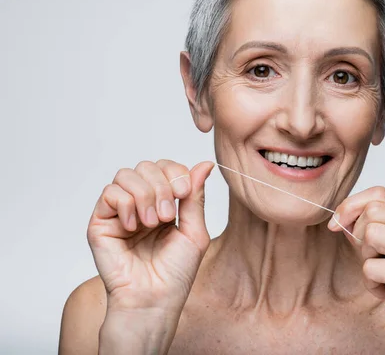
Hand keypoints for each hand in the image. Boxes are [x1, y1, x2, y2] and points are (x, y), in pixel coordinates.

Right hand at [87, 160, 213, 314]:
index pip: (166, 168)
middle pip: (146, 166)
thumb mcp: (194, 230)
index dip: (176, 173)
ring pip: (126, 175)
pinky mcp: (100, 222)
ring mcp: (120, 212)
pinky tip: (133, 226)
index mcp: (164, 203)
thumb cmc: (176, 272)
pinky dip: (125, 205)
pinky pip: (109, 193)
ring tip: (151, 223)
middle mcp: (141, 204)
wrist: (155, 299)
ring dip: (144, 195)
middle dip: (161, 185)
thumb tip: (205, 164)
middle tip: (167, 215)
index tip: (184, 194)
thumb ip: (195, 196)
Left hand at [328, 187, 384, 353]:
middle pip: (373, 210)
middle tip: (371, 259)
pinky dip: (371, 283)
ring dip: (366, 259)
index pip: (380, 193)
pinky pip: (370, 267)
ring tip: (381, 274)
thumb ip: (370, 227)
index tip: (336, 223)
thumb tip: (340, 215)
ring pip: (371, 233)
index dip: (351, 205)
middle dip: (359, 235)